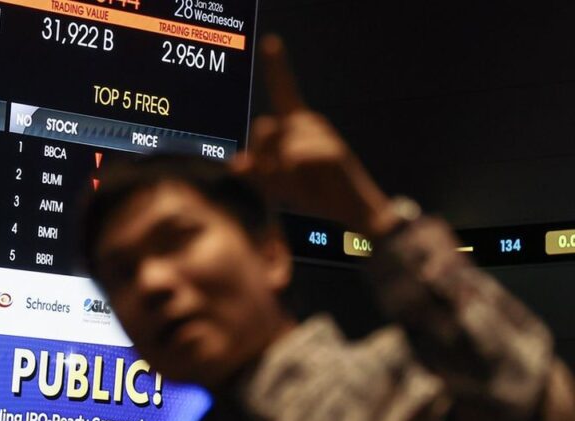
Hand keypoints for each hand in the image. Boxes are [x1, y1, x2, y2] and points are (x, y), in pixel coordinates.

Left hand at [232, 35, 392, 235]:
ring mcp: (321, 134)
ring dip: (281, 174)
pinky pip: (294, 160)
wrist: (350, 216)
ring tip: (305, 186)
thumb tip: (234, 165)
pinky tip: (315, 185)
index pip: (284, 91)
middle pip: (262, 129)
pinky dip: (295, 178)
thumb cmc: (315, 196)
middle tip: (285, 180)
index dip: (277, 66)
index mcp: (297, 126)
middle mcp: (309, 123)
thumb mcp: (280, 183)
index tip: (270, 40)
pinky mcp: (331, 150)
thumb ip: (257, 172)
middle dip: (263, 158)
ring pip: (278, 149)